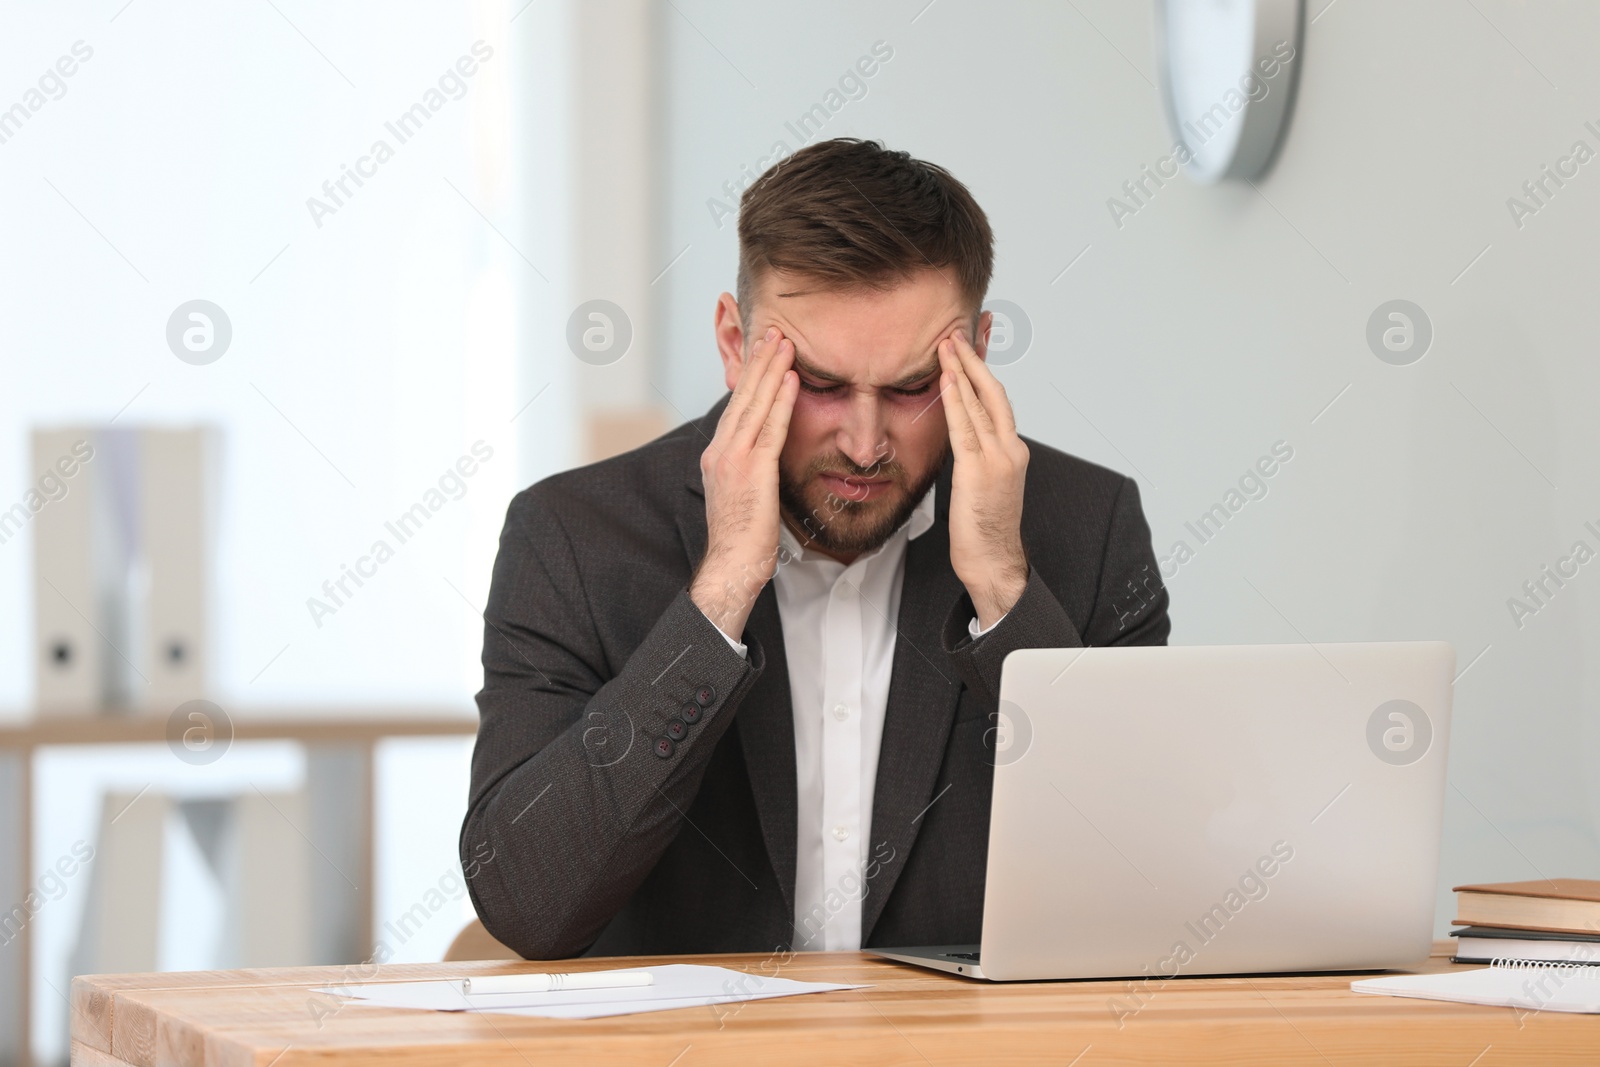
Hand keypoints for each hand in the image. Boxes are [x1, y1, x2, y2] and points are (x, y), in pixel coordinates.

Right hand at [690, 326, 798, 638]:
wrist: (732, 566)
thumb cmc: (743, 540)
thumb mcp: (745, 494)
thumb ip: (752, 468)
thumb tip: (767, 454)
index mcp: (717, 455)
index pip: (736, 406)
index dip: (750, 376)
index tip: (762, 351)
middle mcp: (720, 451)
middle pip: (742, 397)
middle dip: (758, 362)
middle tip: (773, 331)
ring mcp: (733, 459)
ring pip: (755, 405)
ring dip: (771, 370)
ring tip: (784, 342)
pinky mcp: (751, 471)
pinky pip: (770, 428)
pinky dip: (781, 401)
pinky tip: (792, 379)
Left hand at [938, 326, 1028, 629]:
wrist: (993, 560)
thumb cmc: (984, 529)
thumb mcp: (983, 485)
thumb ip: (977, 456)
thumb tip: (961, 437)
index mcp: (1012, 450)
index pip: (998, 400)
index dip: (984, 370)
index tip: (972, 344)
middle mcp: (1010, 449)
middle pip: (993, 392)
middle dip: (974, 359)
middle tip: (956, 332)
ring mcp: (998, 459)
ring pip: (979, 404)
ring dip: (961, 371)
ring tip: (946, 345)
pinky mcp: (980, 471)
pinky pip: (965, 428)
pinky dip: (954, 401)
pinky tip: (945, 380)